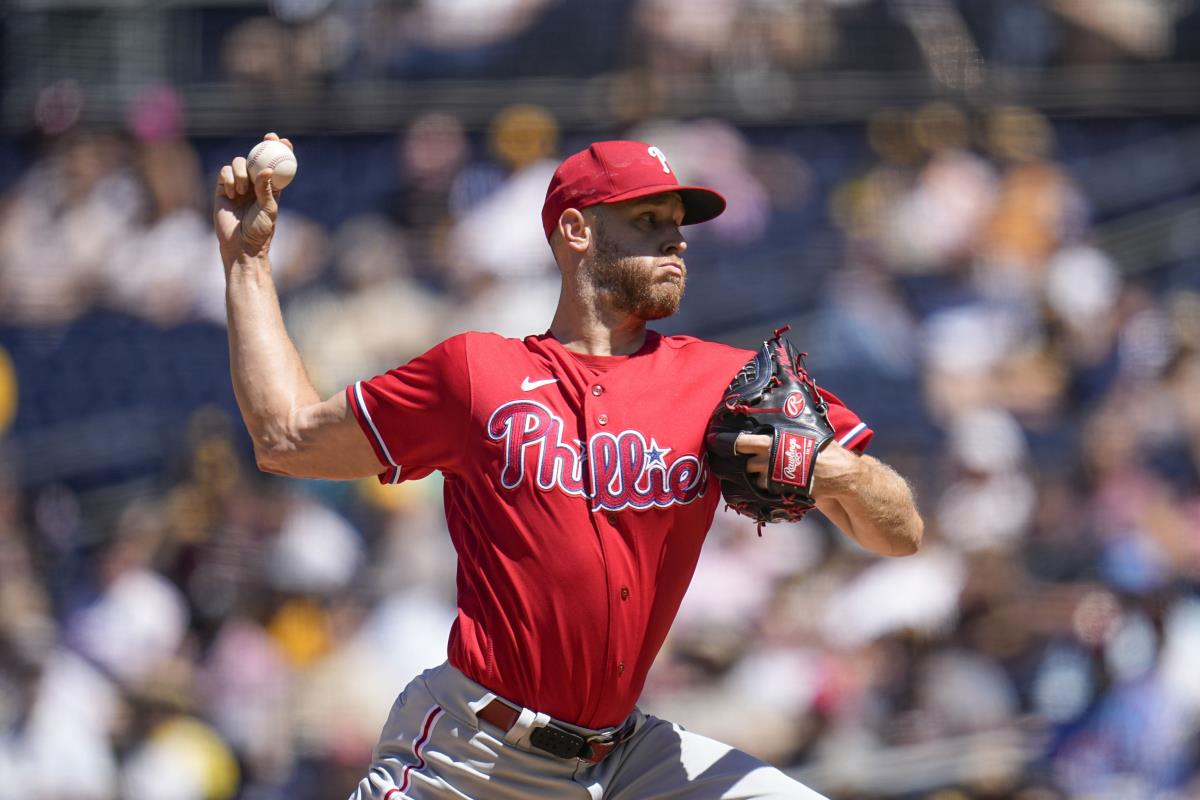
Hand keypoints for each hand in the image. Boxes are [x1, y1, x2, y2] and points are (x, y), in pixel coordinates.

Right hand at [213, 133, 291, 265]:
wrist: (240, 246)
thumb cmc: (259, 231)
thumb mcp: (268, 210)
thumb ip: (267, 190)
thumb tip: (268, 170)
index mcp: (271, 188)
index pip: (276, 166)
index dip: (280, 151)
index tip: (284, 141)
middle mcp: (254, 184)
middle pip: (257, 158)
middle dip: (263, 145)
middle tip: (268, 138)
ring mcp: (238, 185)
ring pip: (239, 162)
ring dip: (241, 172)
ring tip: (243, 191)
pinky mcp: (223, 189)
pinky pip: (225, 172)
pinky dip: (229, 178)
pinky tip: (232, 193)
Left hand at [734, 433, 855, 493]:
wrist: (838, 473)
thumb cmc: (823, 449)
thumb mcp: (805, 432)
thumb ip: (788, 429)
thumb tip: (783, 412)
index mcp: (772, 442)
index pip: (743, 442)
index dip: (733, 444)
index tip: (724, 443)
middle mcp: (769, 460)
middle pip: (745, 464)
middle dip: (744, 463)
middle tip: (744, 462)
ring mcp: (774, 477)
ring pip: (754, 479)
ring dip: (757, 477)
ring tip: (765, 472)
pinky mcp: (780, 491)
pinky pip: (766, 490)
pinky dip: (767, 487)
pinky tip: (773, 482)